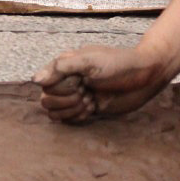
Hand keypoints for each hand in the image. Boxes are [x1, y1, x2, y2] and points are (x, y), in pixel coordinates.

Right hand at [33, 43, 170, 122]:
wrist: (144, 76)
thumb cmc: (119, 63)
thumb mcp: (90, 60)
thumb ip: (61, 68)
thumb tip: (35, 80)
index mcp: (65, 66)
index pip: (45, 85)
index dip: (62, 88)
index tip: (81, 82)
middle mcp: (67, 81)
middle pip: (47, 101)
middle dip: (68, 101)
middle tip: (87, 92)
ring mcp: (76, 96)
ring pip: (56, 113)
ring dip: (73, 110)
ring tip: (90, 100)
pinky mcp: (86, 109)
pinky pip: (69, 120)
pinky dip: (79, 117)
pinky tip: (94, 108)